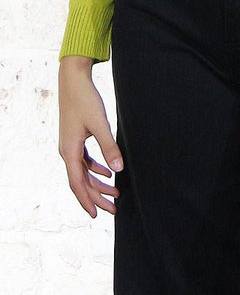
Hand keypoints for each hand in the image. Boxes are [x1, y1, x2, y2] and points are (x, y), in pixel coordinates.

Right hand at [58, 55, 123, 217]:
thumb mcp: (100, 124)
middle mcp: (67, 151)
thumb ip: (109, 147)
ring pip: (83, 172)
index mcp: (70, 151)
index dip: (87, 200)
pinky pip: (84, 161)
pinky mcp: (75, 138)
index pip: (77, 183)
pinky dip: (96, 169)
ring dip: (98, 184)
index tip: (97, 214)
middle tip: (113, 209)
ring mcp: (70, 145)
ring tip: (115, 193)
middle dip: (97, 196)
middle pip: (81, 181)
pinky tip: (107, 173)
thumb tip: (117, 170)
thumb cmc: (85, 100)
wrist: (73, 80)